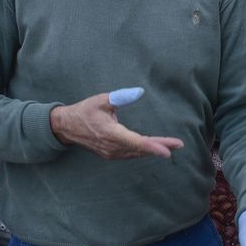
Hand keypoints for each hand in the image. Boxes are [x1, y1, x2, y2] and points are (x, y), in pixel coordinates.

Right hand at [49, 88, 183, 159]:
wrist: (66, 126)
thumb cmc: (85, 111)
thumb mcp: (101, 100)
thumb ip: (121, 96)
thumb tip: (140, 92)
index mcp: (111, 133)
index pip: (136, 142)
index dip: (153, 146)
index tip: (168, 151)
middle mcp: (112, 147)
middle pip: (141, 149)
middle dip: (160, 146)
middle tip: (179, 145)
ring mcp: (111, 153)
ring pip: (137, 153)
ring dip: (153, 149)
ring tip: (171, 145)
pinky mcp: (110, 154)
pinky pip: (131, 154)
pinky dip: (143, 151)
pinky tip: (153, 148)